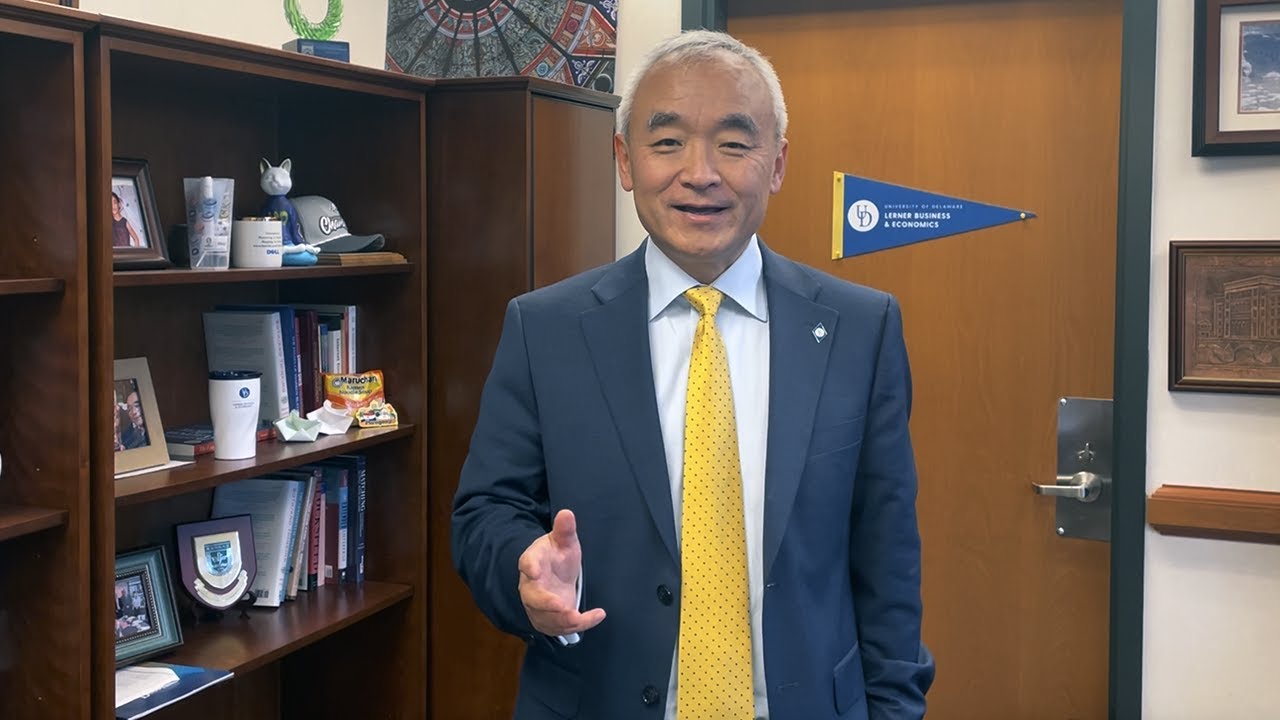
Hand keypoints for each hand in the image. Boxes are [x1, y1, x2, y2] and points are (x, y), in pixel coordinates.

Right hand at [518, 509, 605, 636]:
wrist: (554, 576)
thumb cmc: (557, 556)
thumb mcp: (563, 542)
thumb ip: (564, 530)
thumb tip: (566, 513)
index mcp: (532, 562)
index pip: (527, 563)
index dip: (530, 567)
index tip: (534, 570)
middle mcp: (531, 587)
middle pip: (533, 598)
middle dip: (545, 603)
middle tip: (561, 606)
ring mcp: (538, 606)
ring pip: (546, 617)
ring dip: (562, 620)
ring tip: (579, 617)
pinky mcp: (549, 620)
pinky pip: (561, 627)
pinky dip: (580, 624)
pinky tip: (598, 615)